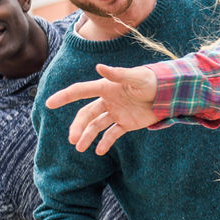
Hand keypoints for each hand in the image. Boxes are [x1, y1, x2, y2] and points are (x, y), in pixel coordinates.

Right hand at [44, 63, 160, 154]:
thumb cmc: (153, 81)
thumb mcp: (137, 77)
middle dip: (78, 126)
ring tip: (80, 148)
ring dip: (88, 136)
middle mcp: (108, 100)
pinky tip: (100, 151)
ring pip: (96, 126)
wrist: (170, 93)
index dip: (65, 96)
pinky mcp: (126, 123)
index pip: (81, 91)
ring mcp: (116, 112)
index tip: (49, 103)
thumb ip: (118, 74)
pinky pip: (112, 134)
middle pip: (86, 114)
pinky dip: (105, 142)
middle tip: (72, 139)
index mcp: (106, 87)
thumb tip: (99, 68)